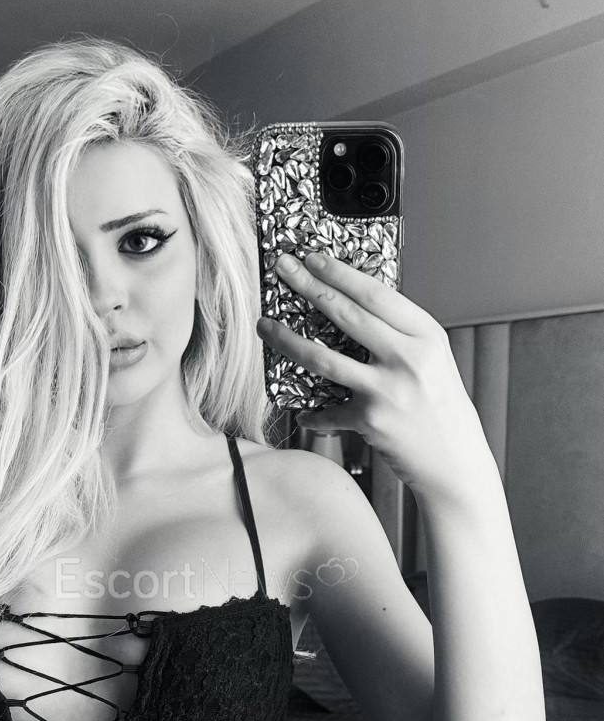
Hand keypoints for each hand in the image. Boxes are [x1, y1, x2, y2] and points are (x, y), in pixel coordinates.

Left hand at [256, 250, 494, 500]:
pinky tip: (304, 414)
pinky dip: (314, 415)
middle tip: (282, 268)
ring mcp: (388, 389)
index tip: (313, 257)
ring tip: (264, 326)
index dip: (340, 272)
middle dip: (308, 287)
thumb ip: (401, 338)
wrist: (457, 463)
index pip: (376, 293)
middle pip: (347, 314)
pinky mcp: (371, 420)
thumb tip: (354, 312)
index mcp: (427, 335)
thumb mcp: (433, 362)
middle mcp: (409, 358)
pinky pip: (328, 412)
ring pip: (324, 358)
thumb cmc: (442, 411)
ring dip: (288, 340)